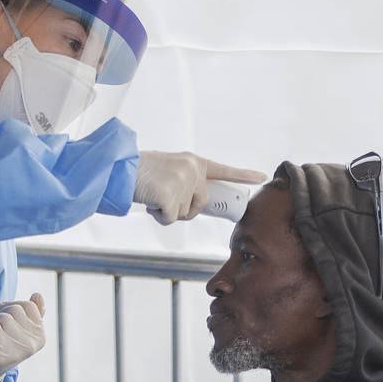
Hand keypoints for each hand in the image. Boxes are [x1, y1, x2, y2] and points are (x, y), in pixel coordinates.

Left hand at [0, 293, 45, 380]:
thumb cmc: (6, 342)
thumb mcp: (22, 328)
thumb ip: (33, 312)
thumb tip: (37, 295)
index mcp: (40, 337)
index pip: (29, 306)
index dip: (14, 304)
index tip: (6, 311)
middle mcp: (31, 345)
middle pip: (15, 309)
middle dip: (3, 312)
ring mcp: (16, 350)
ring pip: (3, 316)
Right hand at [134, 151, 266, 224]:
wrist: (120, 169)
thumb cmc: (141, 172)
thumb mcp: (170, 168)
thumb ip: (186, 180)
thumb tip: (193, 205)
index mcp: (193, 162)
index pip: (223, 169)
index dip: (244, 175)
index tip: (262, 177)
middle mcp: (192, 170)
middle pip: (200, 203)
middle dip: (185, 209)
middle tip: (165, 198)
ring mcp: (182, 183)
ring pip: (184, 214)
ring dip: (169, 212)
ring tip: (153, 196)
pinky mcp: (170, 197)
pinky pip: (171, 219)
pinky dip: (160, 217)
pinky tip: (149, 203)